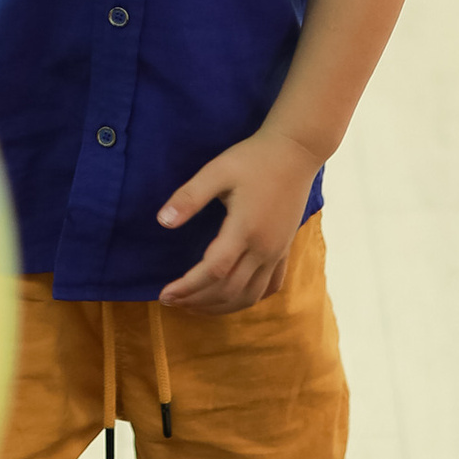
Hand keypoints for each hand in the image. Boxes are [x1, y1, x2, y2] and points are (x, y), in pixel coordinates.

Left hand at [156, 130, 316, 311]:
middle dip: (197, 301)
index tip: (165, 294)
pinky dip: (248, 299)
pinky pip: (270, 287)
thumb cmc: (253, 159)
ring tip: (194, 305)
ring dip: (220, 307)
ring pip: (250, 295)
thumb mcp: (217, 171)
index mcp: (245, 229)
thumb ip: (189, 197)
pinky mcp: (285, 250)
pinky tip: (232, 299)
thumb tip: (162, 222)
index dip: (188, 287)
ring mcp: (277, 252)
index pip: (214, 272)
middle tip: (171, 301)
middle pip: (229, 290)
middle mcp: (264, 248)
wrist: (296, 151)